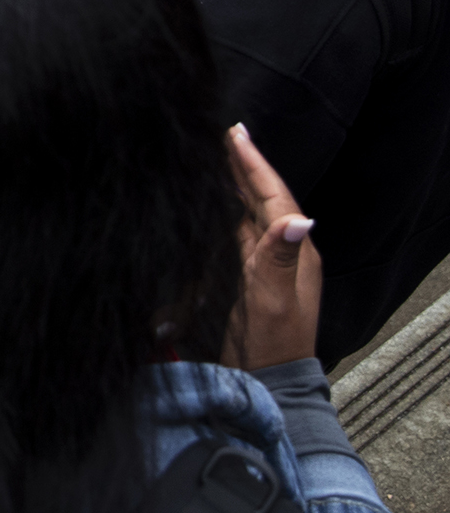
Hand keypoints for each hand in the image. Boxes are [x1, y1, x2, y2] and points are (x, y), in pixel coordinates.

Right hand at [222, 123, 320, 369]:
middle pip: (262, 198)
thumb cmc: (274, 343)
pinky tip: (213, 200)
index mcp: (295, 251)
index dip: (254, 164)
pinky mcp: (246, 274)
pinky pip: (237, 231)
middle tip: (225, 134)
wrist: (267, 378)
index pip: (274, 196)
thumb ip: (282, 259)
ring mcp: (264, 263)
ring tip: (217, 157)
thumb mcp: (276, 301)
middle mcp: (282, 251)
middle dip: (244, 165)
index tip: (236, 133)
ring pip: (248, 212)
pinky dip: (225, 209)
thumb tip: (298, 219)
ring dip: (235, 183)